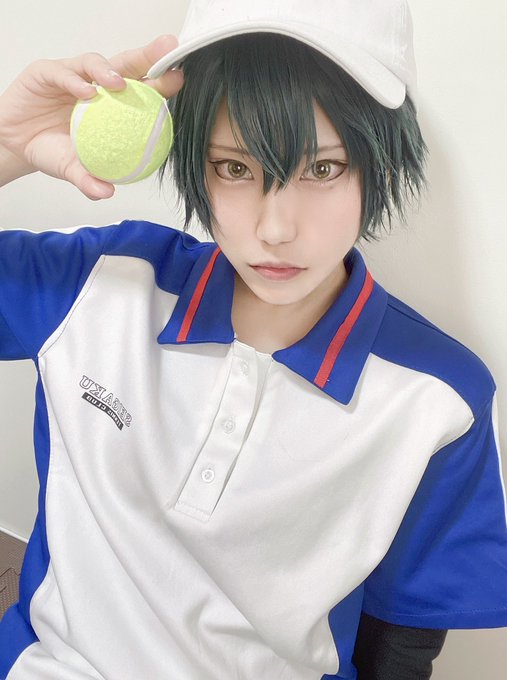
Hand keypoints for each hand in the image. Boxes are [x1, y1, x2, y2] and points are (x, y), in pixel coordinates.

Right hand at [0, 35, 183, 199]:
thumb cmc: (52, 151)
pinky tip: (84, 92)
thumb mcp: (73, 169)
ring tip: (119, 84)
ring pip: (95, 62)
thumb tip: (107, 192)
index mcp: (112, 106)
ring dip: (109, 71)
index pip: (141, 90)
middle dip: (148, 56)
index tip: (178, 80)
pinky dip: (73, 80)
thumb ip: (89, 179)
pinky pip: (62, 72)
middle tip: (167, 52)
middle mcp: (95, 85)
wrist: (16, 145)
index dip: (160, 84)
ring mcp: (72, 76)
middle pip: (126, 65)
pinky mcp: (46, 72)